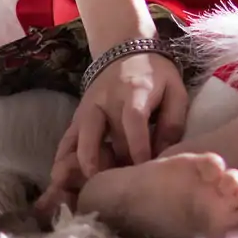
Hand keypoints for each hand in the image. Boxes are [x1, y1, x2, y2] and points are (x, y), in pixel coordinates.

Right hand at [66, 47, 188, 177]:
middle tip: (118, 190)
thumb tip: (164, 155)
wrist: (124, 47)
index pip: (133, 121)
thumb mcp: (174, 89)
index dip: (137, 148)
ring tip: (88, 191)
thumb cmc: (155, 74)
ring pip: (79, 140)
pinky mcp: (78, 116)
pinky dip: (63, 161)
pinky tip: (62, 183)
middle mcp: (106, 100)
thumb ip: (173, 122)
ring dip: (83, 167)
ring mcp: (88, 108)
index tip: (143, 173)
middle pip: (103, 136)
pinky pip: (66, 140)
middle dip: (111, 166)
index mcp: (134, 91)